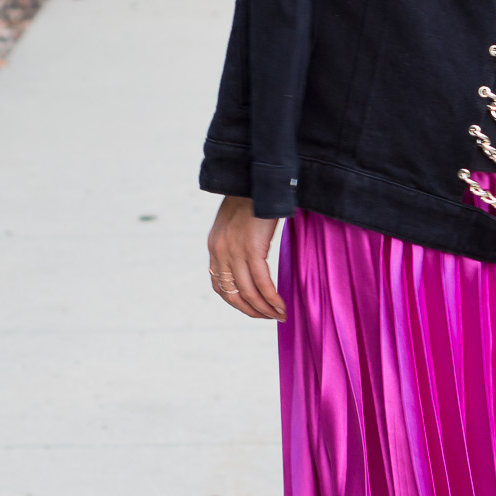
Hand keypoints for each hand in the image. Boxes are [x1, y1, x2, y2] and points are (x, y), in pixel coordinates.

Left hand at [207, 195, 284, 319]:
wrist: (256, 178)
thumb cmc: (253, 197)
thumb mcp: (237, 223)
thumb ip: (238, 242)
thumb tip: (254, 259)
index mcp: (214, 247)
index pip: (220, 286)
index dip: (237, 302)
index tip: (254, 309)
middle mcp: (220, 252)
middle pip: (233, 294)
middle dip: (252, 310)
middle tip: (270, 317)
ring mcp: (234, 251)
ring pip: (249, 292)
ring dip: (265, 309)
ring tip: (280, 315)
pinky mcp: (251, 248)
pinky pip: (262, 282)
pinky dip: (272, 298)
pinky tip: (281, 305)